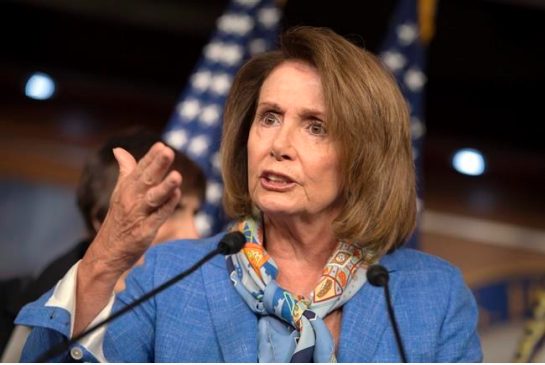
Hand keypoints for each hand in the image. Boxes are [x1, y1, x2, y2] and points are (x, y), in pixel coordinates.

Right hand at [84, 142, 181, 276]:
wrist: (107, 252)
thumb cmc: (118, 219)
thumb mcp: (119, 192)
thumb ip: (125, 171)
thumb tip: (119, 150)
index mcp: (126, 188)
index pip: (140, 168)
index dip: (151, 157)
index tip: (162, 145)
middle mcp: (131, 199)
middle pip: (147, 179)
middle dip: (157, 165)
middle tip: (168, 152)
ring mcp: (138, 215)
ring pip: (153, 197)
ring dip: (165, 186)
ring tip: (177, 175)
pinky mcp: (144, 231)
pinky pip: (158, 216)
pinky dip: (167, 206)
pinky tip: (177, 196)